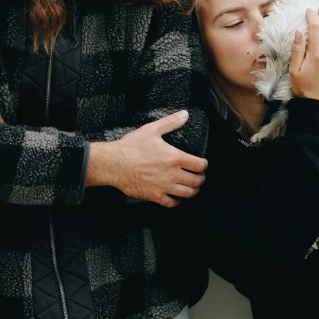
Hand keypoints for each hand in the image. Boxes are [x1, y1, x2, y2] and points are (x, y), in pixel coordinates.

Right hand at [87, 111, 207, 207]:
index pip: (200, 165)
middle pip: (197, 181)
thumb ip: (171, 122)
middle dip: (200, 178)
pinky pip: (172, 203)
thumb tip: (185, 114)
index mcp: (175, 158)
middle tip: (198, 176)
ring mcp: (164, 187)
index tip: (202, 164)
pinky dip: (177, 201)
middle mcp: (173, 174)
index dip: (204, 165)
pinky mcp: (154, 196)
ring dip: (193, 190)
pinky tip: (176, 197)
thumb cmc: (132, 146)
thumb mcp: (152, 129)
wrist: (114, 163)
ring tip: (191, 187)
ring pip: (188, 194)